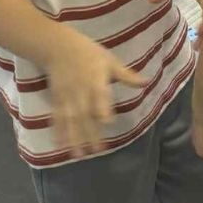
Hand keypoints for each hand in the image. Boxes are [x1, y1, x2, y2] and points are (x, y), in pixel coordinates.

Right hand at [47, 35, 144, 155]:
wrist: (58, 46)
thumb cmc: (88, 53)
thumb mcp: (110, 61)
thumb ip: (126, 75)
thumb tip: (146, 82)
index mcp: (96, 81)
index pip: (99, 97)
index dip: (102, 109)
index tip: (107, 123)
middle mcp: (80, 92)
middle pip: (85, 114)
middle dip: (90, 133)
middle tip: (97, 152)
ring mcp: (67, 97)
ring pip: (70, 120)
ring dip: (73, 138)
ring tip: (78, 155)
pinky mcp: (57, 99)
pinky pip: (57, 117)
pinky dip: (58, 131)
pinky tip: (60, 144)